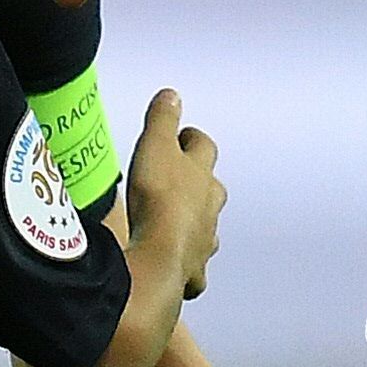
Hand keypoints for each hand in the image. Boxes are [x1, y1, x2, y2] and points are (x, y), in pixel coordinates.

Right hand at [123, 86, 223, 295]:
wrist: (161, 254)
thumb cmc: (158, 199)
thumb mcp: (155, 146)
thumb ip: (163, 119)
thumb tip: (172, 95)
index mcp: (202, 175)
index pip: (204, 148)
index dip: (192, 139)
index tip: (183, 135)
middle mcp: (210, 207)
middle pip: (211, 188)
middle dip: (199, 182)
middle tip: (180, 178)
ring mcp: (205, 240)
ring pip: (206, 227)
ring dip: (195, 222)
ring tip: (175, 223)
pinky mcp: (194, 270)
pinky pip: (196, 268)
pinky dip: (189, 266)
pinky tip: (177, 267)